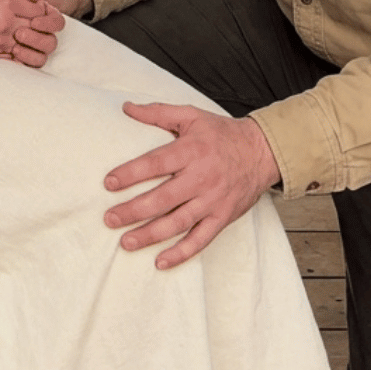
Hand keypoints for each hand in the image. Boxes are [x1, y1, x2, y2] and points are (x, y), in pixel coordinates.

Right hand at [0, 0, 64, 66]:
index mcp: (6, 3)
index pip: (40, 9)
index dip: (44, 9)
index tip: (37, 9)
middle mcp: (4, 24)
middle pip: (41, 29)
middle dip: (46, 27)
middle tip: (39, 24)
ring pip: (32, 48)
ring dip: (36, 44)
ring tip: (30, 38)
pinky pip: (16, 61)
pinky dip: (21, 56)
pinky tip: (16, 48)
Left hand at [103, 104, 280, 267]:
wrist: (261, 152)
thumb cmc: (222, 134)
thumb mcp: (191, 115)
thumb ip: (158, 113)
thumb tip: (127, 108)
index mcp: (192, 150)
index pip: (156, 163)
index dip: (131, 174)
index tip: (109, 183)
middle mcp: (202, 177)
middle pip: (163, 198)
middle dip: (134, 210)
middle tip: (109, 218)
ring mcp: (213, 201)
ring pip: (178, 222)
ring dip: (150, 235)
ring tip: (126, 242)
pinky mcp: (222, 218)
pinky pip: (200, 240)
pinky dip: (181, 253)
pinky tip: (160, 261)